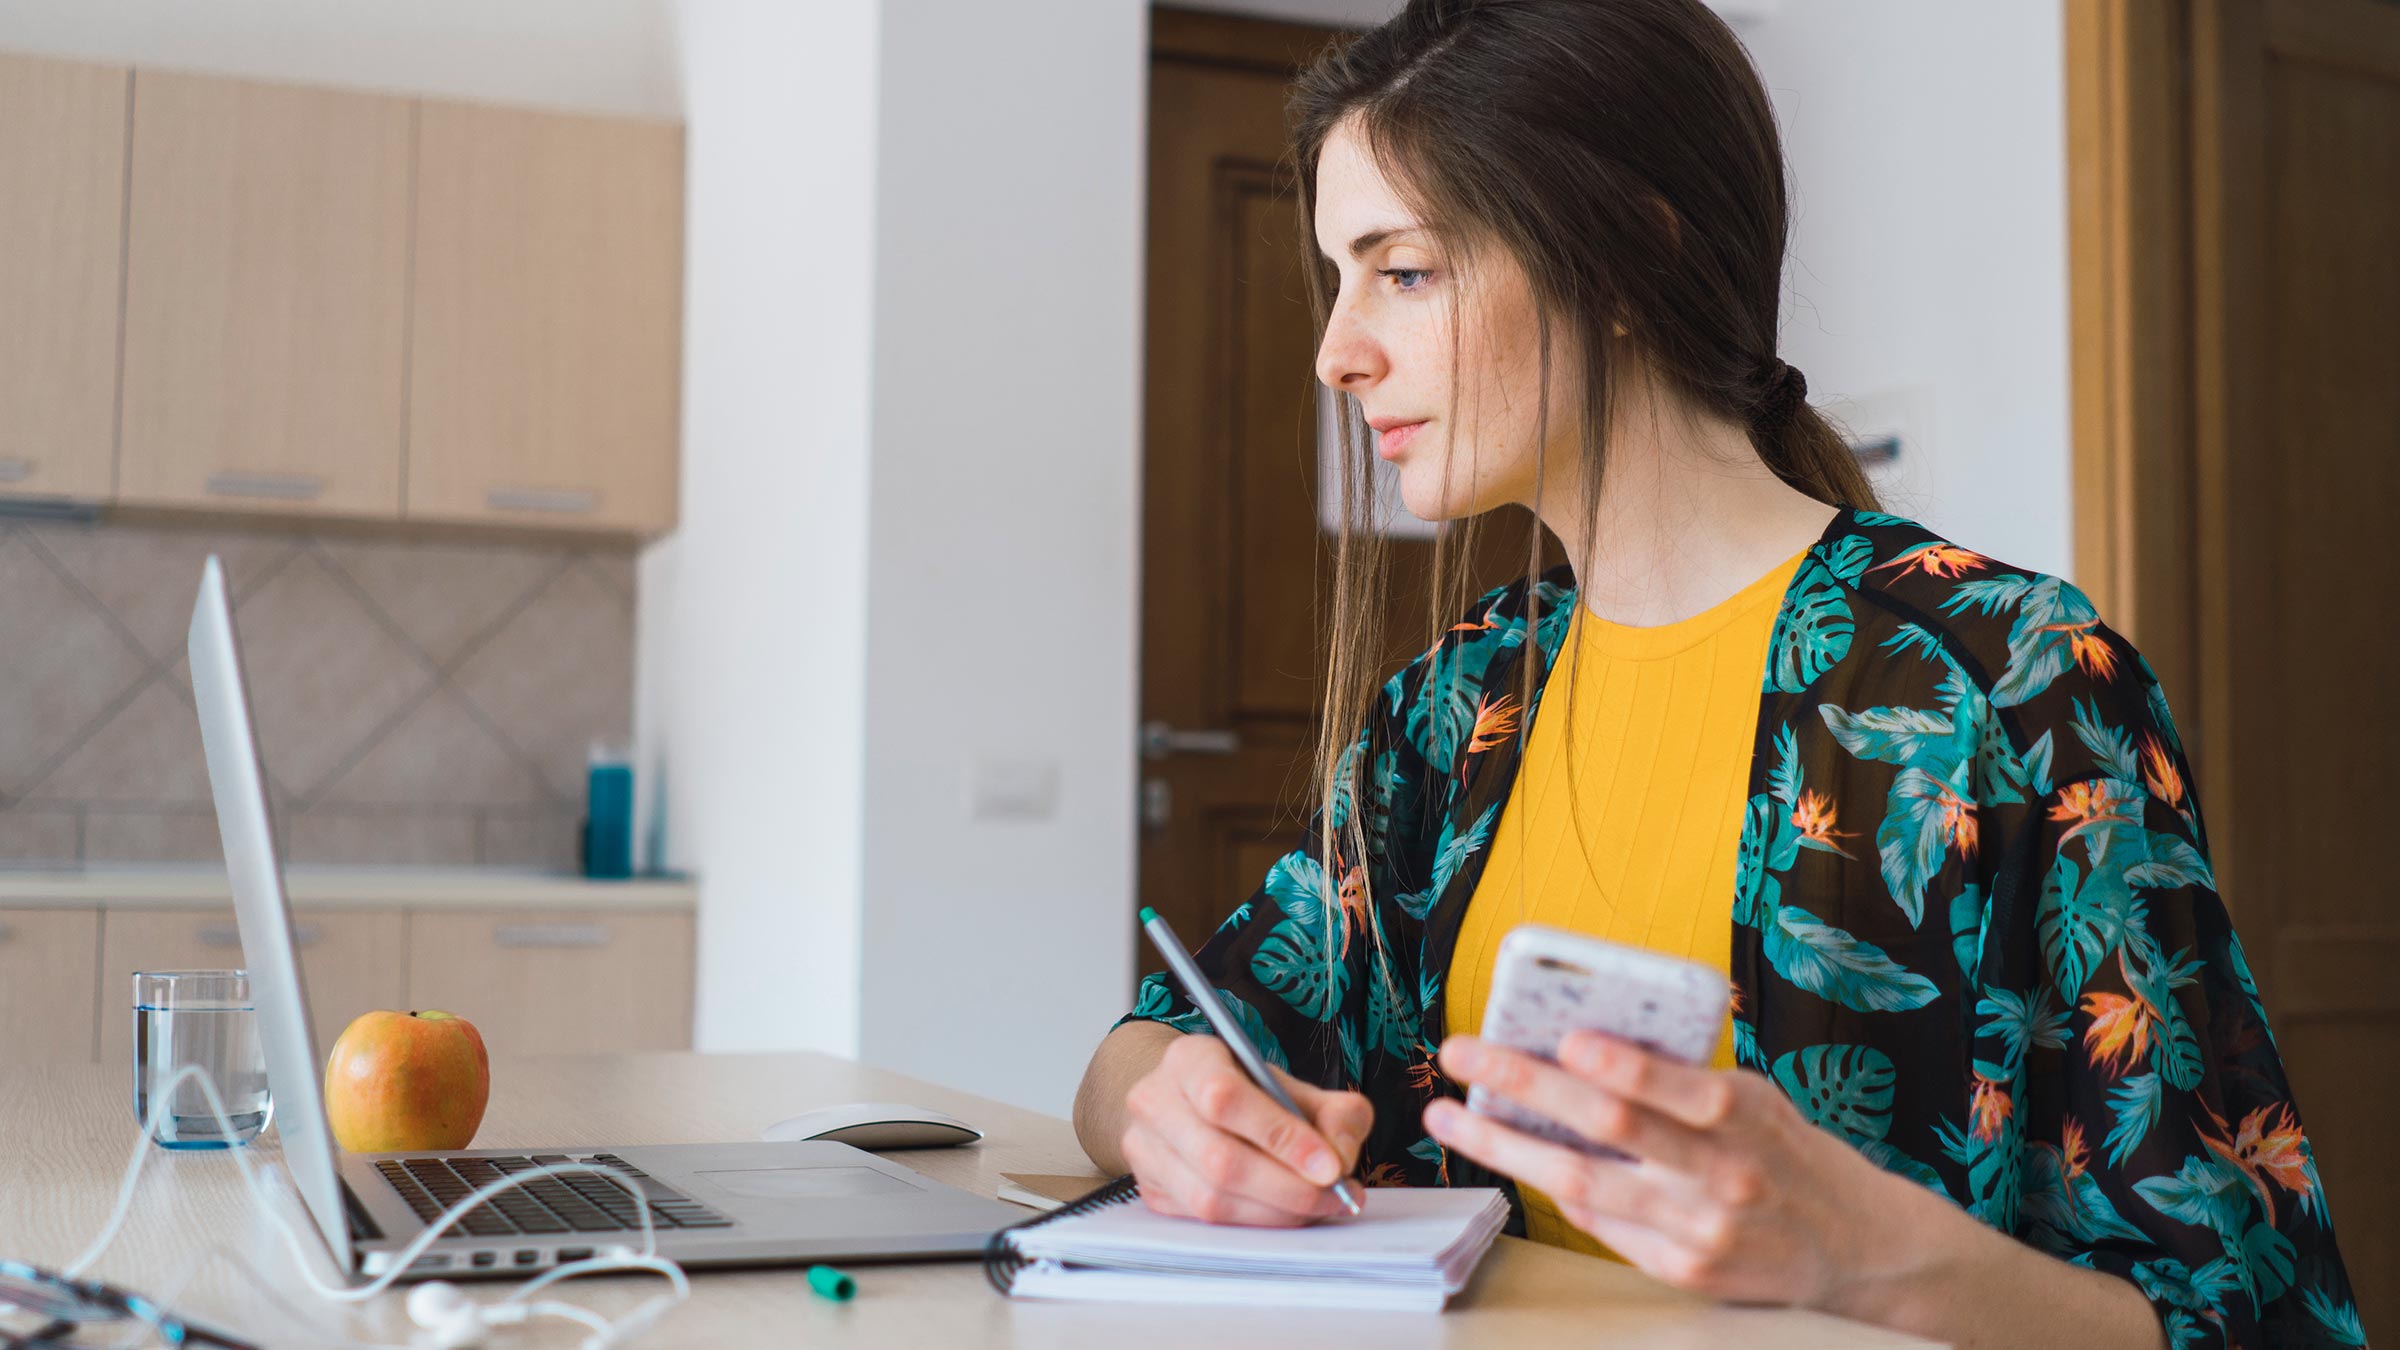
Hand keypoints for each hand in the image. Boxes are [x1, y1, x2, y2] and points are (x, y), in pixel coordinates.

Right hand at [1120, 1031, 1373, 1225]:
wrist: (1193, 1104)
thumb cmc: (1249, 1094)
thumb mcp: (1297, 1086)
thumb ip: (1335, 1114)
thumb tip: (1340, 1161)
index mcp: (1189, 1059)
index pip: (1225, 1097)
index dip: (1280, 1136)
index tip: (1330, 1166)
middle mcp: (1155, 1101)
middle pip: (1218, 1158)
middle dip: (1288, 1187)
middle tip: (1336, 1195)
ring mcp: (1145, 1151)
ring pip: (1210, 1199)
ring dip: (1276, 1212)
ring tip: (1319, 1205)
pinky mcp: (1150, 1191)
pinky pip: (1206, 1221)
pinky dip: (1256, 1223)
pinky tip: (1286, 1212)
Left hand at [1424, 1031, 1943, 1308]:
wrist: (1852, 1246)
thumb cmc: (1785, 1151)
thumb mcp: (1755, 1100)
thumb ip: (1683, 1080)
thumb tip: (1580, 1043)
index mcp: (1748, 1118)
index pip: (1681, 1090)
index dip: (1624, 1065)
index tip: (1567, 1037)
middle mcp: (1723, 1178)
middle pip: (1611, 1130)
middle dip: (1525, 1086)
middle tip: (1461, 1054)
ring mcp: (1699, 1231)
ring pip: (1583, 1184)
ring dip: (1505, 1147)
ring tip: (1451, 1118)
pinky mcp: (1682, 1270)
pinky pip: (1600, 1222)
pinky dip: (1554, 1186)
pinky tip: (1514, 1157)